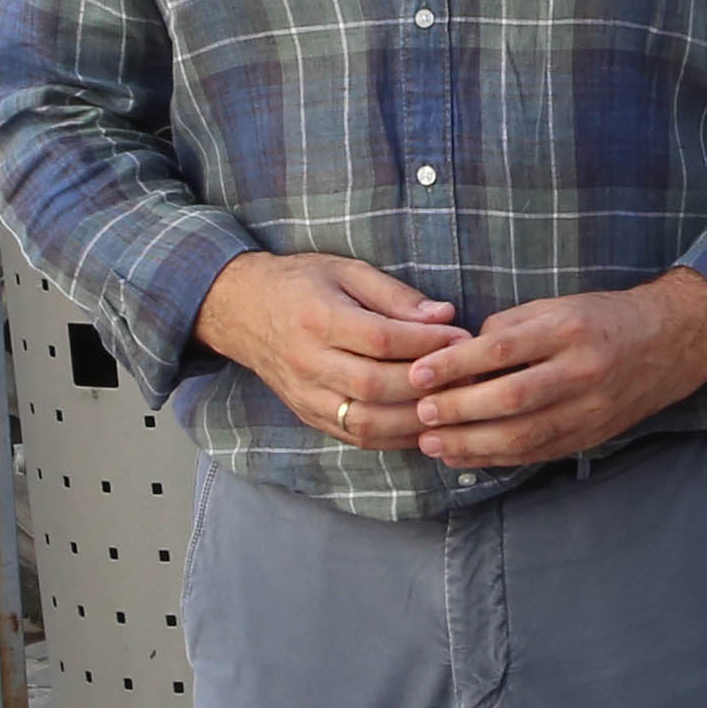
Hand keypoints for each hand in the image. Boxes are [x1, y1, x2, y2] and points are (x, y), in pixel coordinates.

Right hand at [193, 250, 463, 450]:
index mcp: (318, 319)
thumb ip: (395, 295)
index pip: (382, 340)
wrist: (240, 311)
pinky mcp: (308, 415)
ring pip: (367, 421)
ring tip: (451, 403)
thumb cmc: (300, 283)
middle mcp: (308, 362)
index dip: (427, 343)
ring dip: (415, 418)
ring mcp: (306, 395)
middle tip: (466, 373)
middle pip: (376, 386)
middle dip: (428, 383)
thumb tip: (443, 315)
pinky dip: (394, 437)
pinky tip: (423, 424)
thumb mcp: (346, 271)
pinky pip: (356, 437)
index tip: (462, 337)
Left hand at [406, 267, 706, 466]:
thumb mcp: (557, 306)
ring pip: (522, 436)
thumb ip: (508, 330)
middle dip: (457, 410)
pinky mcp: (592, 435)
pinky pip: (537, 453)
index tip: (417, 374)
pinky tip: (466, 455)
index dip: (454, 366)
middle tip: (420, 414)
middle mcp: (582, 370)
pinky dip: (497, 459)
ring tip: (432, 443)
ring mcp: (590, 408)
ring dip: (470, 443)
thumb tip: (457, 361)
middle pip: (509, 399)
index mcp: (569, 328)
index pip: (501, 350)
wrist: (672, 342)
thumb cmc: (603, 319)